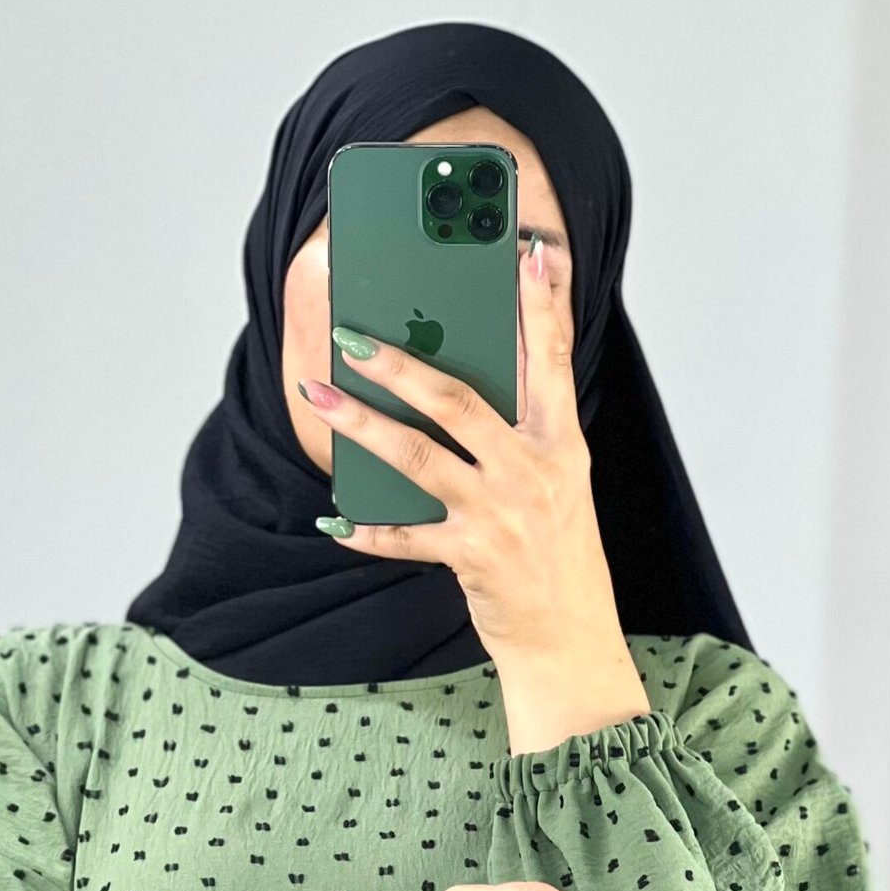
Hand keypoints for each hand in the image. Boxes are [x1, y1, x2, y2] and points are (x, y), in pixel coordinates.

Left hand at [299, 232, 619, 663]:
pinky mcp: (471, 557)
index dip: (544, 302)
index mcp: (560, 443)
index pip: (554, 357)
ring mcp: (499, 514)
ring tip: (319, 395)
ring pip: (419, 456)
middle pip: (460, 400)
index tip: (531, 250)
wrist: (570, 639)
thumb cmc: (558, 555)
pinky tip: (333, 521)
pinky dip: (367, 530)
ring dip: (361, 425)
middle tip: (352, 335)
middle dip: (400, 362)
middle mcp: (532, 471)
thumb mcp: (558, 482)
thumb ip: (523, 430)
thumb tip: (463, 381)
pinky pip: (405, 537)